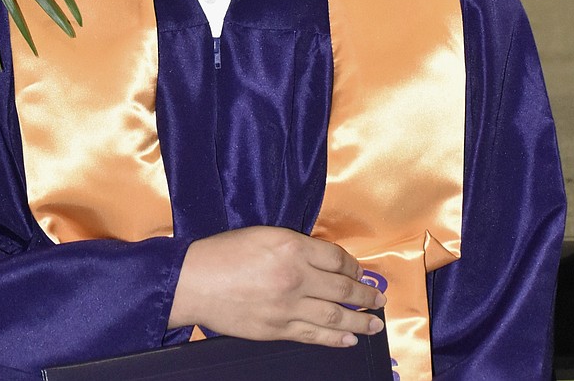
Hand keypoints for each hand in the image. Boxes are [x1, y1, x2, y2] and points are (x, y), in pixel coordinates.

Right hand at [169, 226, 385, 347]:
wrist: (194, 281)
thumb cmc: (225, 252)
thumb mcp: (265, 234)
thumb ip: (295, 245)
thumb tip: (323, 261)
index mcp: (292, 247)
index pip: (336, 258)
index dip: (353, 265)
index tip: (361, 271)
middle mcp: (295, 277)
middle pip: (341, 287)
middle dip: (365, 295)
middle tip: (380, 299)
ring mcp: (286, 307)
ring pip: (333, 316)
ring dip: (359, 320)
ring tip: (374, 323)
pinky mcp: (275, 329)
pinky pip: (312, 335)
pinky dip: (334, 339)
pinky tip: (349, 339)